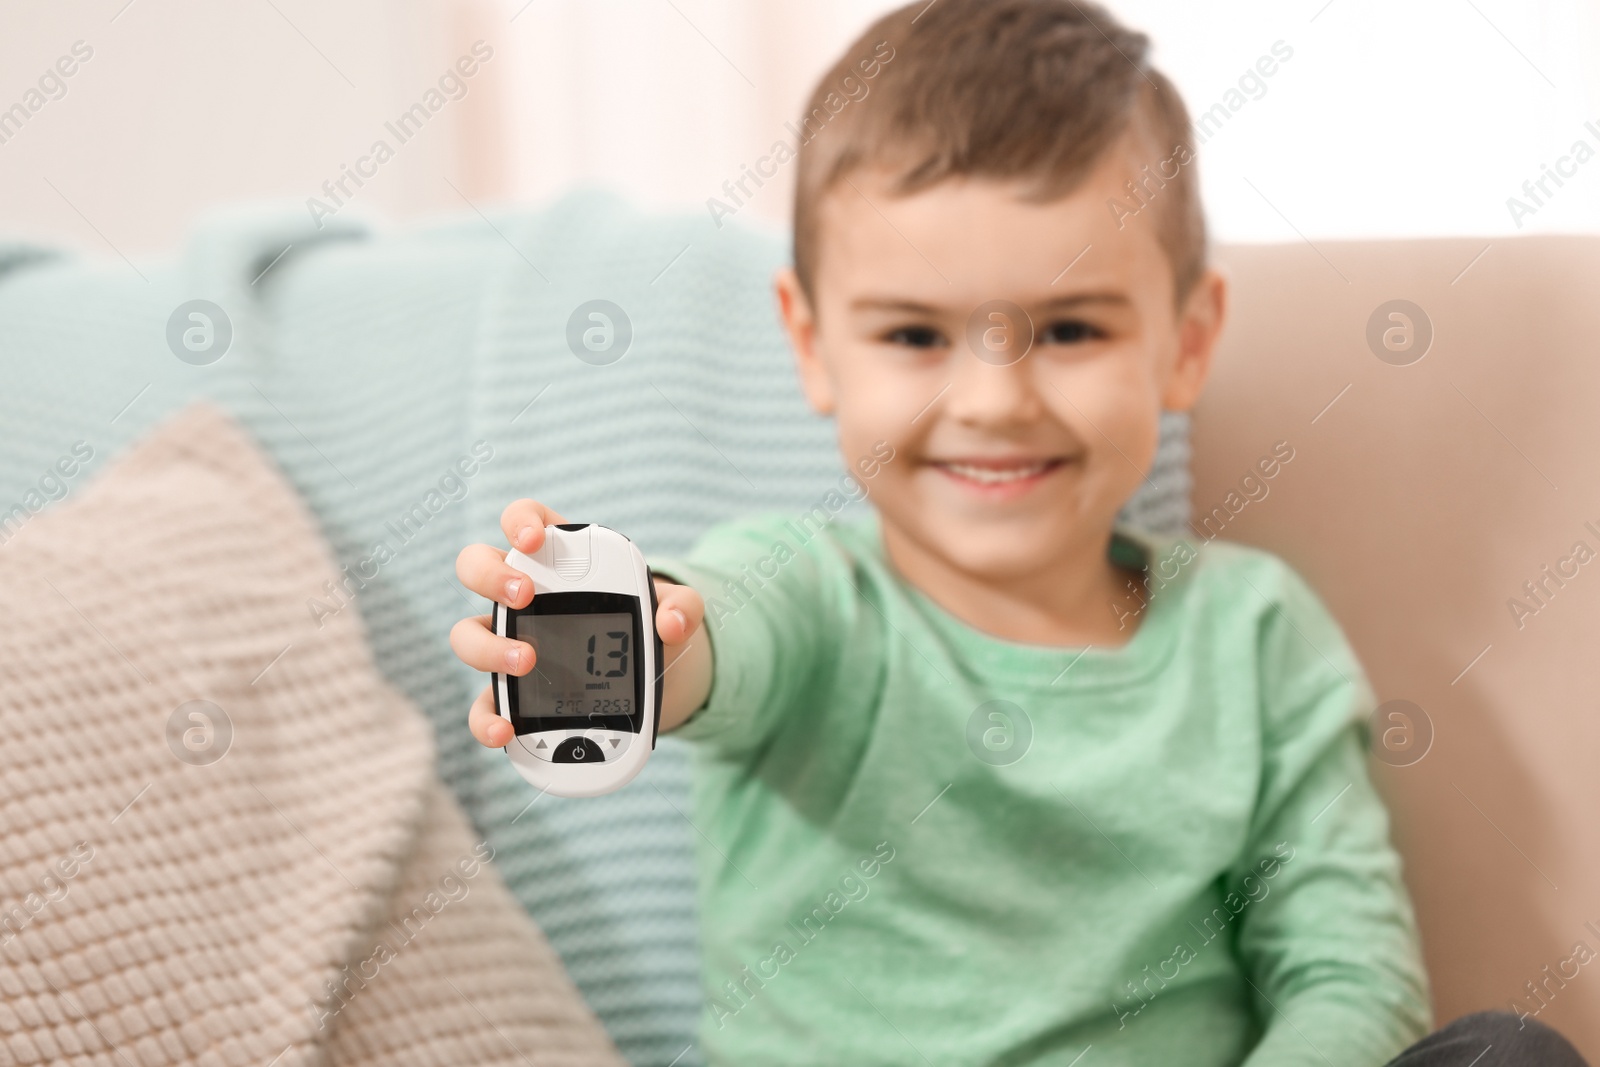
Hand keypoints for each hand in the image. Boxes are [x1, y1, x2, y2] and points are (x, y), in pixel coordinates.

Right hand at [450, 499, 706, 748]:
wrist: (651, 675)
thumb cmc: (651, 622)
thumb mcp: (676, 610)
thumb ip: (683, 607)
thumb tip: (671, 623)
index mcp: (558, 559)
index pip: (524, 520)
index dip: (519, 521)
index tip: (531, 540)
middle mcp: (520, 596)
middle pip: (476, 566)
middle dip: (491, 576)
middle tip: (524, 596)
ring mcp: (508, 642)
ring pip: (467, 635)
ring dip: (488, 647)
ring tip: (526, 660)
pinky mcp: (511, 692)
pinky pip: (485, 704)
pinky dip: (486, 718)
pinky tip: (504, 730)